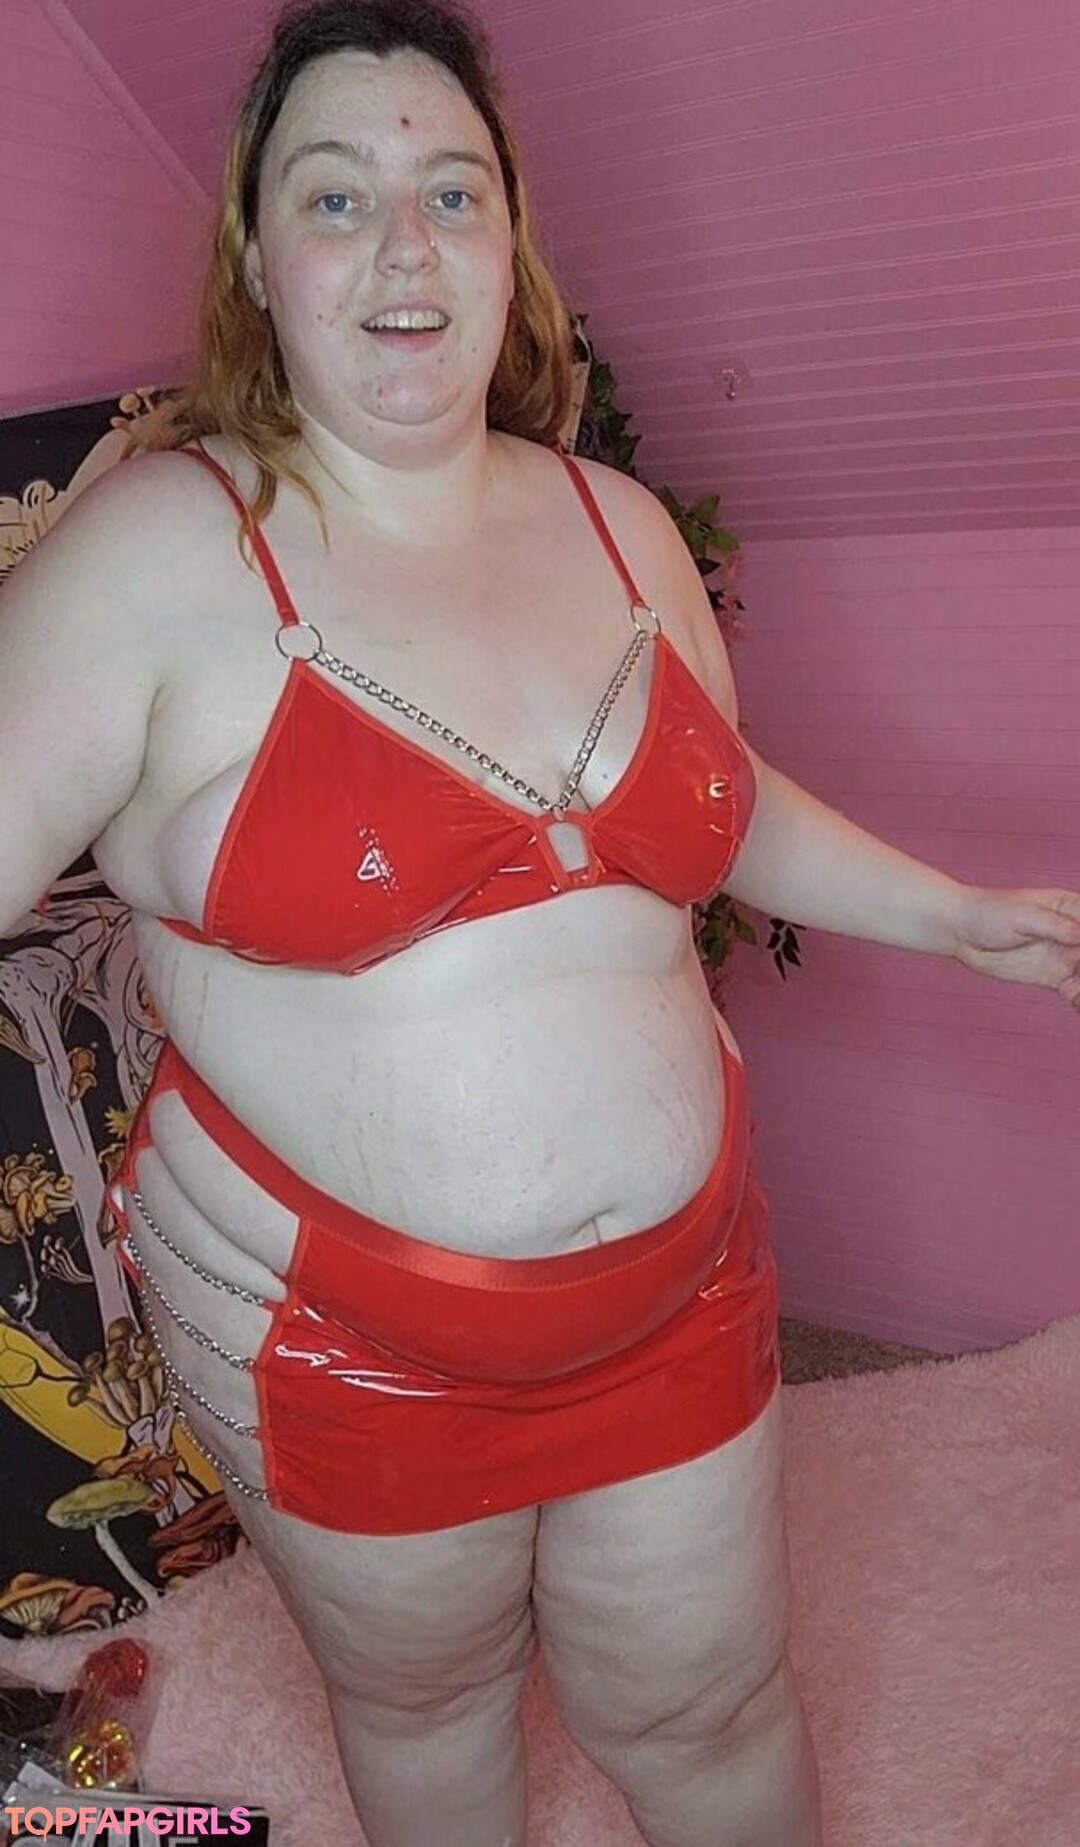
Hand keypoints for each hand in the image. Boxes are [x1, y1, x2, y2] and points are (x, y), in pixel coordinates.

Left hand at [955, 887, 1079, 1005]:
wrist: (960, 930)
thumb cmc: (990, 912)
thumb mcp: (1023, 916)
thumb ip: (1056, 927)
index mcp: (1073, 909)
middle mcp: (1075, 932)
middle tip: (1077, 979)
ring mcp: (1066, 955)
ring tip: (1075, 996)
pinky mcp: (1054, 975)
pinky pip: (1077, 990)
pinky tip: (1074, 1003)